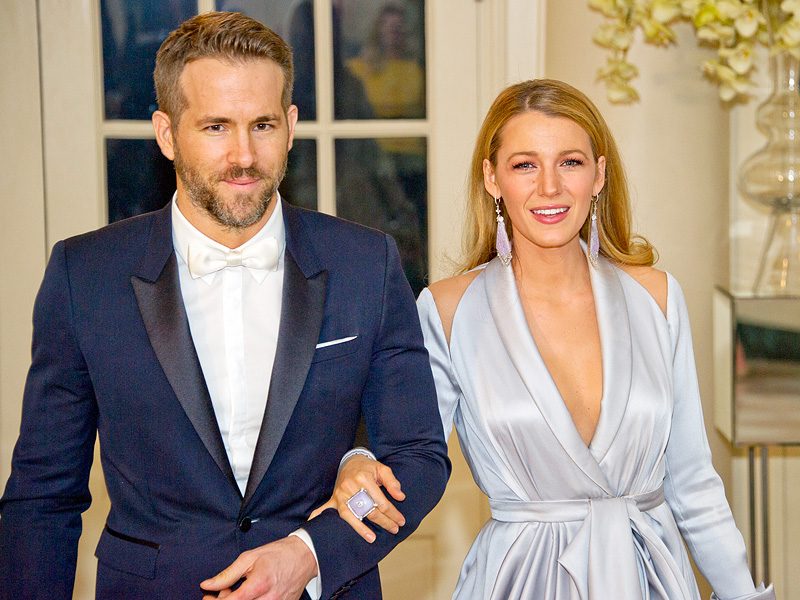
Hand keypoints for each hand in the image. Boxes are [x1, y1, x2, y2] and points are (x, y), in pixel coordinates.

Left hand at [200, 536, 316, 599]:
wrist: (305, 556)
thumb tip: (207, 585)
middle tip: (222, 592)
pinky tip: (249, 596)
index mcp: (259, 584)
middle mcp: (269, 599)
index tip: (208, 596)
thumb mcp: (250, 557)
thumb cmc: (278, 554)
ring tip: (237, 593)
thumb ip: (227, 574)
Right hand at [308, 455, 405, 542]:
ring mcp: (340, 494)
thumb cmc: (368, 467)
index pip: (380, 501)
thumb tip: (400, 497)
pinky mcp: (333, 498)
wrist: (351, 461)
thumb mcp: (382, 469)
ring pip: (351, 515)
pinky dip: (319, 517)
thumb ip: (392, 482)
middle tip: (394, 529)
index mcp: (364, 478)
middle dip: (383, 521)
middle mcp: (350, 486)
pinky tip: (314, 525)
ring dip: (361, 528)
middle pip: (368, 510)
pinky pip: (325, 509)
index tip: (400, 521)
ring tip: (372, 538)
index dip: (392, 512)